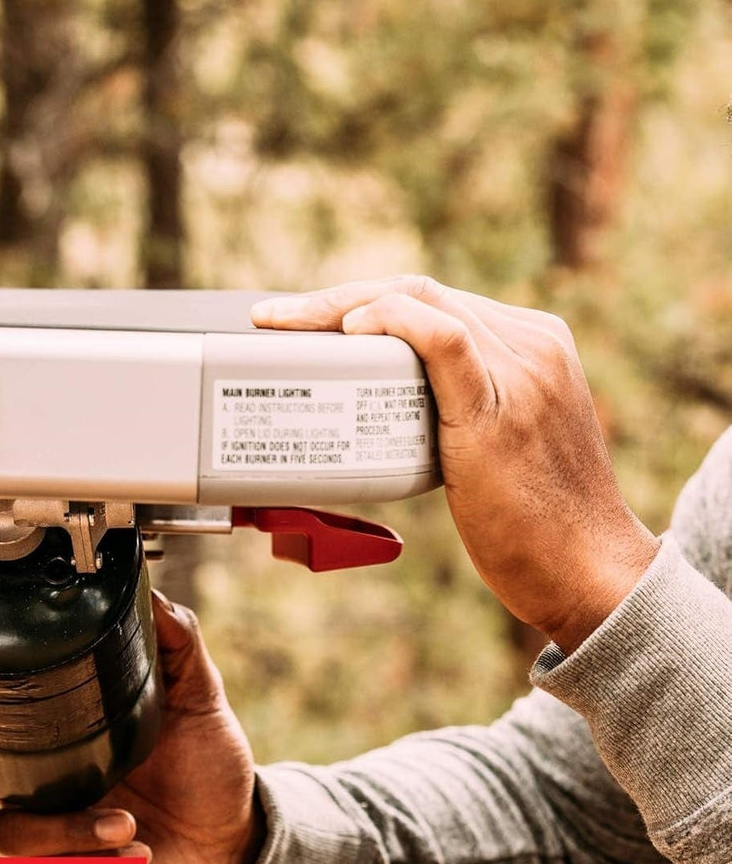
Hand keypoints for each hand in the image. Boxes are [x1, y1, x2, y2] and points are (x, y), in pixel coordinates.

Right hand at [0, 593, 261, 863]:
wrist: (236, 840)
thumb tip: (154, 598)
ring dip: (64, 831)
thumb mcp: (197, 697)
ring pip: (13, 835)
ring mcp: (51, 834)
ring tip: (124, 822)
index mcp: (56, 736)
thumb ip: (177, 644)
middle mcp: (40, 785)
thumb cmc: (206, 768)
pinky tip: (137, 856)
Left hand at [252, 276, 659, 651]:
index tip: (311, 320)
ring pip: (421, 303)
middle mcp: (532, 344)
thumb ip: (461, 413)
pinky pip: (444, 341)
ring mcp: (522, 372)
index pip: (434, 299)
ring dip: (340, 308)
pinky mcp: (500, 411)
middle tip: (276, 320)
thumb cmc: (535, 524)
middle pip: (418, 291)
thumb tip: (387, 417)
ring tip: (286, 328)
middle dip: (337, 298)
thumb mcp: (502, 445)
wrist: (587, 572)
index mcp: (534, 343)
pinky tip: (351, 332)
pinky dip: (391, 324)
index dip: (364, 300)